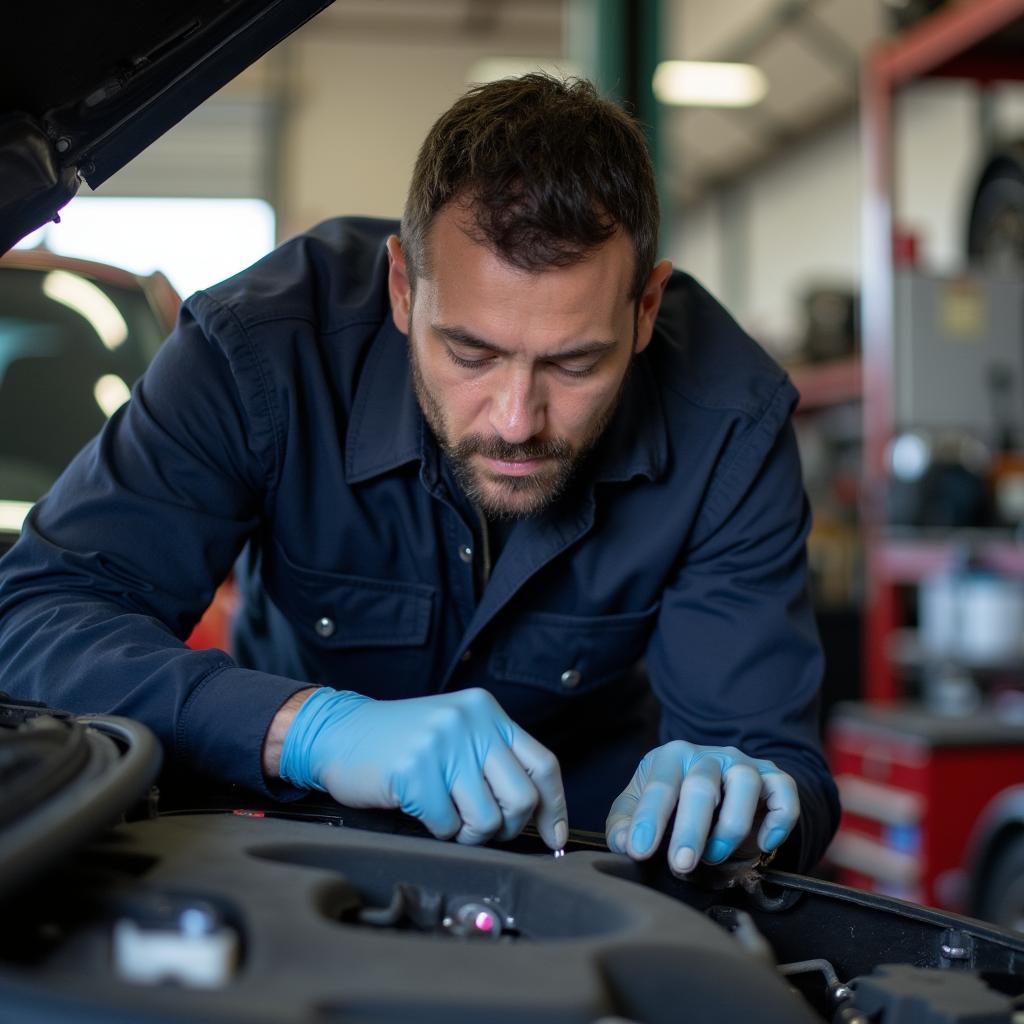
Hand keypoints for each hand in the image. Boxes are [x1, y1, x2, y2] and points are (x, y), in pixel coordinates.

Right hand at [278, 687, 567, 848]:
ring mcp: (443, 745)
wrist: (339, 733)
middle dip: (506, 826)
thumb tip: (540, 814)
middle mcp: (470, 723)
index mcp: (486, 712)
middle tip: (483, 827)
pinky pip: (447, 826)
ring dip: (469, 832)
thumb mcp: (456, 734)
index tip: (552, 834)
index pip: (541, 763)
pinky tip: (422, 811)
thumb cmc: (402, 743)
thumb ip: (494, 761)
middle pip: (521, 797)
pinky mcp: (416, 771)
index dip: (554, 805)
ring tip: (448, 817)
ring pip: (487, 818)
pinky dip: (438, 830)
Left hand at [605, 741, 798, 875]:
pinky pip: (785, 792)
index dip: (648, 819)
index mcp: (671, 756)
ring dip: (731, 825)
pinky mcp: (773, 779)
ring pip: (745, 782)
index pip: (659, 785)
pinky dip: (779, 819)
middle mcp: (708, 755)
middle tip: (680, 865)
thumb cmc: (674, 804)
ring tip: (715, 856)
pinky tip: (765, 843)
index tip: (639, 851)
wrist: (719, 791)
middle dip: (690, 829)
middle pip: (701, 784)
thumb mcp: (641, 809)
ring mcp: (743, 764)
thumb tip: (623, 843)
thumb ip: (624, 825)